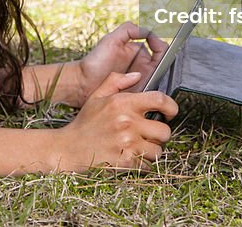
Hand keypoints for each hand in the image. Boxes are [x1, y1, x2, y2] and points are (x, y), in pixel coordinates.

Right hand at [54, 71, 176, 171]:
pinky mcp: (125, 162)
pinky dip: (142, 164)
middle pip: (165, 131)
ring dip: (152, 150)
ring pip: (158, 151)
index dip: (172, 107)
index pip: (160, 100)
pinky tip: (131, 157)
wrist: (70, 148)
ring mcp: (127, 144)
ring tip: (139, 147)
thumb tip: (137, 75)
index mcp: (123, 103)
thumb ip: (116, 80)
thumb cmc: (85, 122)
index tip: (170, 113)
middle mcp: (128, 123)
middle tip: (149, 134)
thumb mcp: (97, 96)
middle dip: (160, 134)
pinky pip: (147, 166)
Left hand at [76, 22, 168, 103]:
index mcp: (139, 51)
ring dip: (160, 78)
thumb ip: (128, 29)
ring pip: (161, 79)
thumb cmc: (94, 62)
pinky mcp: (138, 94)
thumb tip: (148, 30)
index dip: (161, 45)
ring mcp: (142, 80)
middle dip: (165, 63)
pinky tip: (148, 87)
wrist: (83, 84)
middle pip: (165, 64)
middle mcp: (143, 65)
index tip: (156, 45)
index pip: (160, 47)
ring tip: (150, 75)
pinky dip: (153, 91)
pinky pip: (151, 93)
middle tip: (157, 63)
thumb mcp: (110, 40)